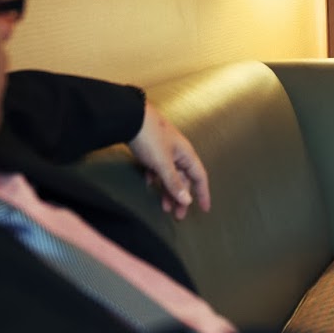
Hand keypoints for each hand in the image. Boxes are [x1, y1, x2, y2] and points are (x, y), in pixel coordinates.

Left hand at [128, 101, 210, 220]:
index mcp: (186, 154)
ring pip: (170, 175)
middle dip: (181, 198)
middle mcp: (178, 152)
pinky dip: (155, 178)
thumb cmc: (149, 137)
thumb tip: (188, 201)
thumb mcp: (163, 163)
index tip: (204, 209)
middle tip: (177, 216)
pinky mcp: (151, 148)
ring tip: (163, 206)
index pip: (200, 177)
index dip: (203, 193)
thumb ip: (174, 183)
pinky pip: (157, 168)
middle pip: (184, 179)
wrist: (129, 116)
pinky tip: (149, 183)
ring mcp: (165, 150)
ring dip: (168, 190)